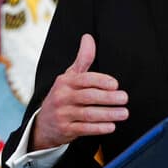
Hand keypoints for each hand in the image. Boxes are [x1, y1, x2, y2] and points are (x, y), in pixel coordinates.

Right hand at [30, 33, 128, 150]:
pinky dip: (98, 128)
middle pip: (88, 96)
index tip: (115, 84)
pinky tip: (111, 126)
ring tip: (124, 113)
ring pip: (88, 114)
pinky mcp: (65, 130)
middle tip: (124, 98)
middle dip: (108, 98)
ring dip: (108, 114)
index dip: (100, 81)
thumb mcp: (69, 76)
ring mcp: (63, 114)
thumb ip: (82, 59)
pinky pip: (84, 129)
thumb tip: (88, 37)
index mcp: (65, 82)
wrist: (43, 124)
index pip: (84, 79)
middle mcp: (62, 97)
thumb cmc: (62, 96)